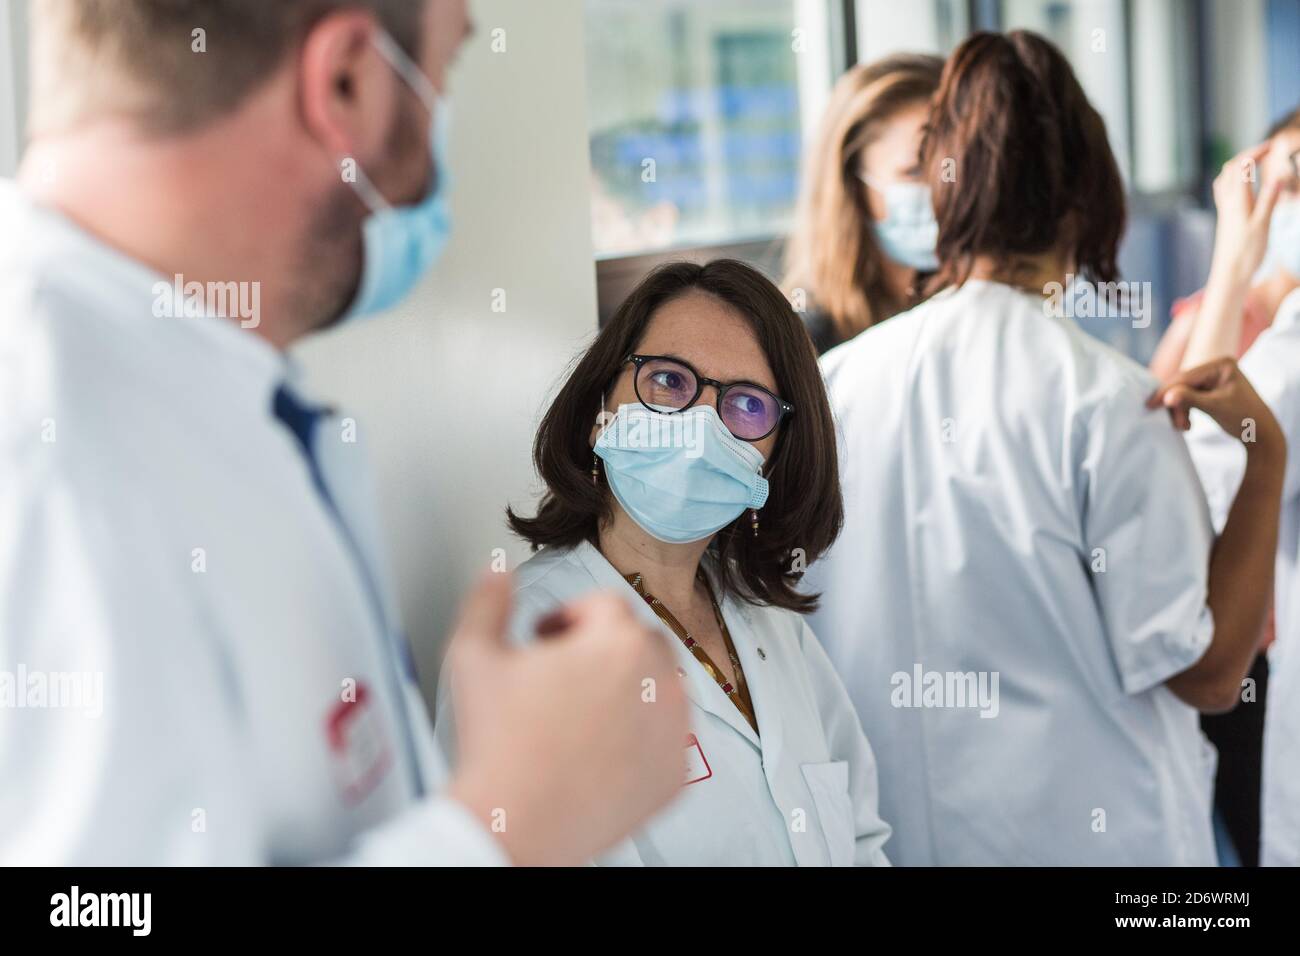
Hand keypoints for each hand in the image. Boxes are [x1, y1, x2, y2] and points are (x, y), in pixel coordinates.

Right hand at [444, 572, 687, 865]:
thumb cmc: (497, 745)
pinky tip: (598, 747)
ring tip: (579, 711)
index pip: (606, 605)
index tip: (546, 640)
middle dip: (603, 649)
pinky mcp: (675, 774)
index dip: (569, 617)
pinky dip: (641, 736)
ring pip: (660, 687)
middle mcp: (660, 681)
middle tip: (561, 676)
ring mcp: (673, 731)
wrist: (513, 824)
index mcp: (619, 642)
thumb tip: (499, 570)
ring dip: (627, 687)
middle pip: (640, 641)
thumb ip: (488, 599)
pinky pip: (667, 737)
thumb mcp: (474, 655)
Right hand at [1147, 356, 1282, 454]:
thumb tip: (1166, 397)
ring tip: (1185, 428)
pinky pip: (1188, 397)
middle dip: (1176, 405)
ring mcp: (1212, 377)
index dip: (1167, 391)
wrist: (1261, 433)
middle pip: (1183, 384)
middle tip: (1175, 425)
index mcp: (1221, 364)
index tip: (1150, 405)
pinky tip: (1188, 424)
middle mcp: (1216, 367)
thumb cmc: (1244, 418)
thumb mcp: (1216, 407)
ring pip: (1183, 392)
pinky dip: (1185, 411)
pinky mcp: (1209, 389)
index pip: (1186, 377)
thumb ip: (1190, 399)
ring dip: (1180, 411)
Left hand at [1208, 141, 1283, 286]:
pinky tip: (1242, 184)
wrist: (1229, 273)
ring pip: (1225, 179)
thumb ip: (1269, 199)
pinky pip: (1224, 192)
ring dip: (1239, 165)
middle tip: (1267, 149)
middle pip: (1231, 168)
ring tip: (1255, 161)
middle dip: (1248, 154)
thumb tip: (1277, 175)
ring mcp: (1224, 210)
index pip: (1242, 166)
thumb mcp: (1263, 224)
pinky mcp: (1225, 218)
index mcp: (1237, 200)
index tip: (1273, 145)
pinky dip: (1233, 180)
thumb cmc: (1247, 252)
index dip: (1256, 152)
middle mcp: (1227, 202)